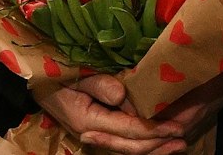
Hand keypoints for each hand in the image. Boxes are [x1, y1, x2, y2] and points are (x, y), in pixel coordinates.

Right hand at [35, 64, 222, 153]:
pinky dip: (143, 142)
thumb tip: (123, 95)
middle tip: (183, 137)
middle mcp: (94, 133)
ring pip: (129, 149)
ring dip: (155, 148)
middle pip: (132, 147)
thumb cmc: (57, 75)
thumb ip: (99, 85)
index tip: (177, 126)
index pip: (129, 130)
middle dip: (159, 144)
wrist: (38, 84)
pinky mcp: (100, 131)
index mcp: (89, 121)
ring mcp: (96, 135)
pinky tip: (160, 139)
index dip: (155, 130)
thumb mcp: (76, 75)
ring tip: (179, 144)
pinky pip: (124, 142)